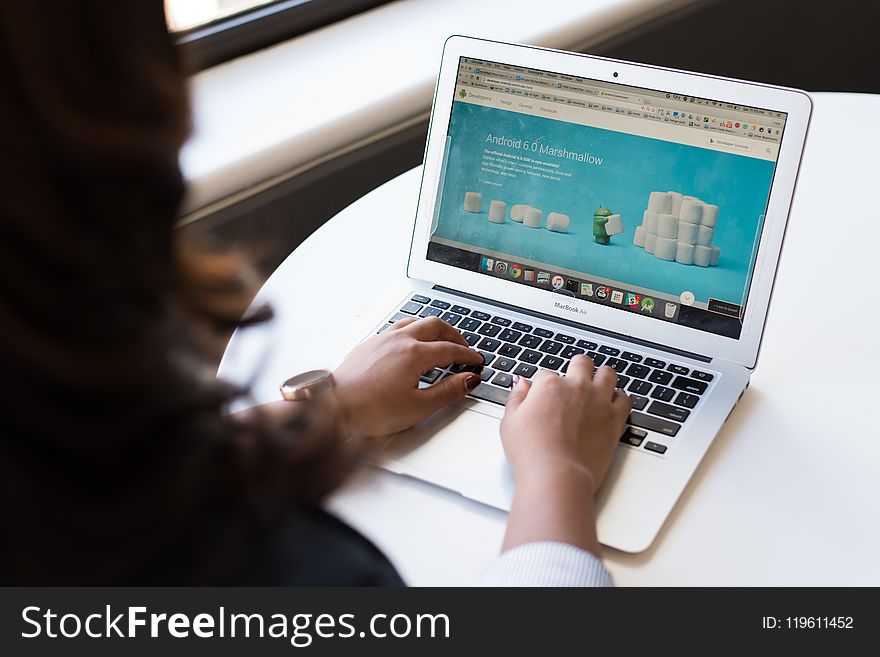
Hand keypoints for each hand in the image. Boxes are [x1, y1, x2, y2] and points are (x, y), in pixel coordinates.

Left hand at [333, 316, 483, 436]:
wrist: (334, 407)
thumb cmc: (371, 410)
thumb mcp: (418, 407)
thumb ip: (447, 391)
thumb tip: (468, 380)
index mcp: (414, 354)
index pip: (450, 349)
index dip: (467, 355)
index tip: (476, 361)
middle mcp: (399, 340)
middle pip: (435, 326)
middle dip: (454, 335)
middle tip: (463, 346)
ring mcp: (381, 339)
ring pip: (414, 322)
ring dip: (432, 329)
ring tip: (439, 340)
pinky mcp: (368, 344)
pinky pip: (396, 328)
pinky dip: (412, 331)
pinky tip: (409, 344)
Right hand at [498, 355, 630, 554]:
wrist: (557, 475)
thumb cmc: (531, 452)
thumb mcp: (510, 422)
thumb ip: (516, 398)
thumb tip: (521, 384)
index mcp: (550, 385)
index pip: (546, 374)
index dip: (543, 385)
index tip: (542, 396)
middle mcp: (576, 387)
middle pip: (581, 363)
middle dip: (577, 367)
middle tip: (574, 377)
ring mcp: (598, 401)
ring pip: (608, 374)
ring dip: (602, 376)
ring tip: (598, 383)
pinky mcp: (614, 419)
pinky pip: (625, 399)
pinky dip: (620, 398)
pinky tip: (613, 402)